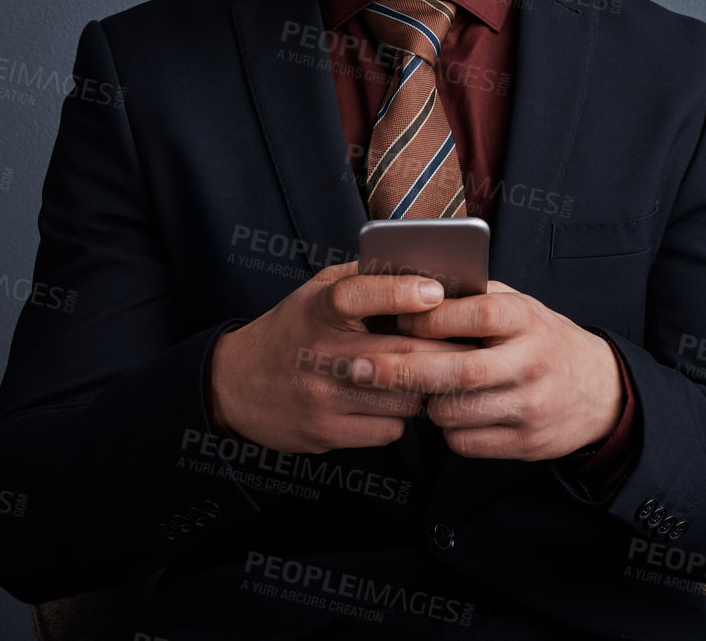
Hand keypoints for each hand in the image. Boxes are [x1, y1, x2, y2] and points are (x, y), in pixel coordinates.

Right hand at [207, 260, 473, 453]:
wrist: (234, 385)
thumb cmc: (292, 330)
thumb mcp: (315, 292)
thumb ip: (363, 280)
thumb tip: (424, 271)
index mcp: (316, 310)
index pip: (356, 295)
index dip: (399, 291)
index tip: (436, 292)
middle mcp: (317, 353)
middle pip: (398, 354)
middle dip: (444, 351)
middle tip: (470, 345)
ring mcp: (321, 396)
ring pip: (402, 397)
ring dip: (424, 387)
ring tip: (426, 375)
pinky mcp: (325, 433)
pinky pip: (389, 429)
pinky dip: (399, 417)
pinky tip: (392, 401)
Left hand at [353, 279, 623, 460]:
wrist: (600, 392)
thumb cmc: (542, 340)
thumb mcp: (521, 307)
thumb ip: (475, 299)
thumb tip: (412, 288)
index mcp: (527, 319)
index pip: (473, 315)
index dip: (429, 318)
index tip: (394, 317)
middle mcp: (531, 363)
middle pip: (457, 370)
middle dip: (401, 369)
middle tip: (359, 365)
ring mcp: (530, 406)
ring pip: (454, 411)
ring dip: (425, 402)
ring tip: (420, 388)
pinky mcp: (526, 443)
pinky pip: (465, 442)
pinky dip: (447, 429)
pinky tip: (451, 412)